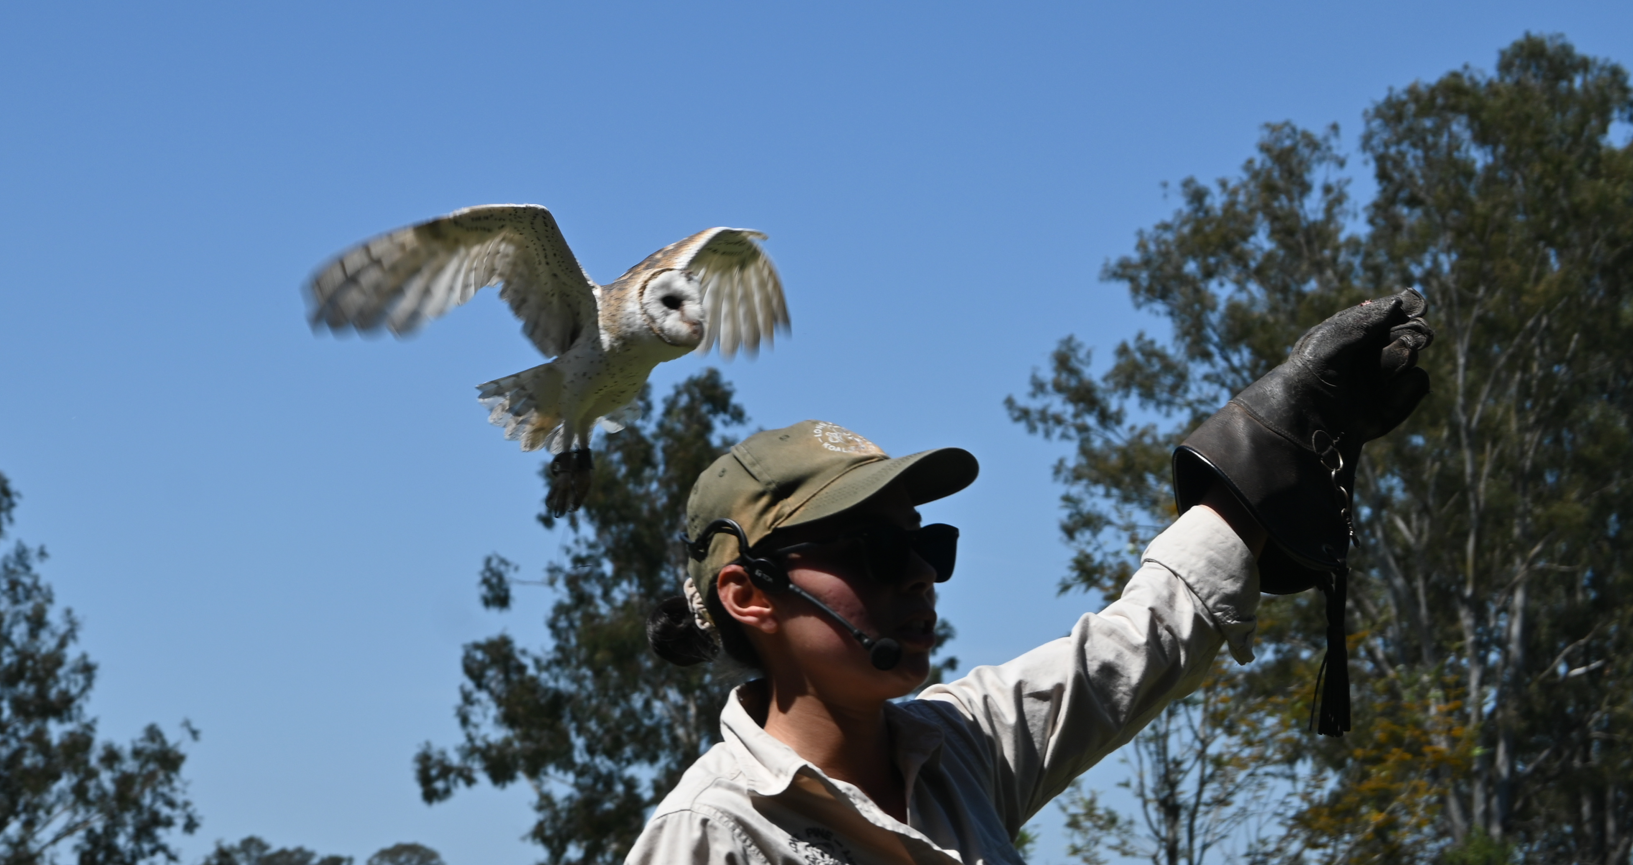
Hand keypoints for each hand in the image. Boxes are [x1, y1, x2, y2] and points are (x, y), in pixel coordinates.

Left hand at [1287, 288, 1434, 441]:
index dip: (1406, 307)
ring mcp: (1382, 377)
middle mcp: (1368, 353)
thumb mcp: (1330, 343)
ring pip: (1411, 354)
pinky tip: (1387, 393)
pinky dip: (1408, 384)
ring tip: (1384, 369)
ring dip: (1403, 357)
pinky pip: (1419, 381)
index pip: (1386, 313)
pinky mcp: (1393, 401)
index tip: (1420, 306)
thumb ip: (1362, 322)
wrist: (1308, 423)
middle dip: (1414, 330)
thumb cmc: (1310, 377)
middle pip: (1407, 330)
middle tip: (1421, 335)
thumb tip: (1397, 303)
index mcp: (1350, 333)